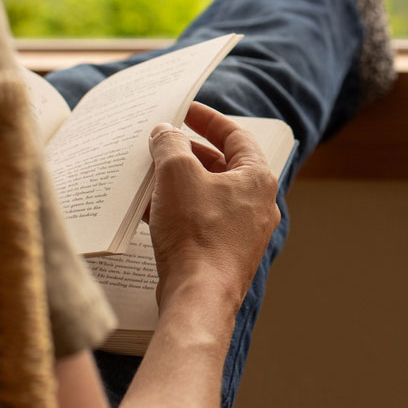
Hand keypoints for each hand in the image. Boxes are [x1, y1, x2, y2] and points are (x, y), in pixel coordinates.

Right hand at [146, 102, 280, 310]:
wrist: (199, 297)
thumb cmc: (197, 234)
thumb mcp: (177, 174)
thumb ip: (170, 145)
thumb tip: (166, 132)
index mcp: (257, 178)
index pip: (236, 135)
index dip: (208, 119)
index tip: (186, 110)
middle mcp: (257, 203)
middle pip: (223, 165)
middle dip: (190, 151)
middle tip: (163, 142)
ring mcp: (243, 231)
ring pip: (210, 194)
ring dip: (180, 181)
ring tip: (151, 172)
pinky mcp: (225, 253)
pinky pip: (202, 220)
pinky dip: (179, 209)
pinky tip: (149, 209)